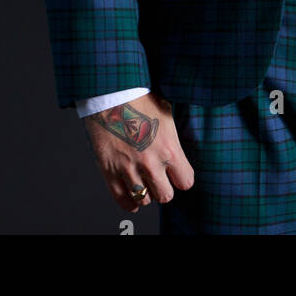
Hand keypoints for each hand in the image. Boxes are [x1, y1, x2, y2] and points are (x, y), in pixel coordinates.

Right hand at [83, 93, 194, 211]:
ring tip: (143, 179)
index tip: (176, 172)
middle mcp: (151, 162)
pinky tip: (131, 194)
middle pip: (165, 196)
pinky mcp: (109, 171)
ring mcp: (129, 168)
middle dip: (163, 187)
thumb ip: (173, 139)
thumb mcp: (167, 115)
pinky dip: (129, 201)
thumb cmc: (141, 99)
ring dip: (145, 191)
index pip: (185, 181)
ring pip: (144, 199)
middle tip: (158, 177)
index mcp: (169, 148)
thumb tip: (180, 152)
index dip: (181, 177)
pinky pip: (122, 200)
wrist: (112, 93)